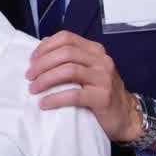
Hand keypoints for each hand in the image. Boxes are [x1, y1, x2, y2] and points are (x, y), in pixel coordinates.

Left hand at [27, 31, 142, 142]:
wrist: (126, 117)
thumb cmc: (101, 93)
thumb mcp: (88, 70)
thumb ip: (70, 58)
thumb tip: (42, 47)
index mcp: (95, 50)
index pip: (67, 38)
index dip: (46, 46)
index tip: (32, 59)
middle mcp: (102, 60)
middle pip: (66, 53)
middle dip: (42, 64)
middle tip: (29, 77)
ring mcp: (104, 78)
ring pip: (69, 70)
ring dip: (46, 79)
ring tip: (33, 89)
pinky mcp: (103, 98)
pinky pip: (74, 94)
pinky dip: (55, 98)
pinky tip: (44, 103)